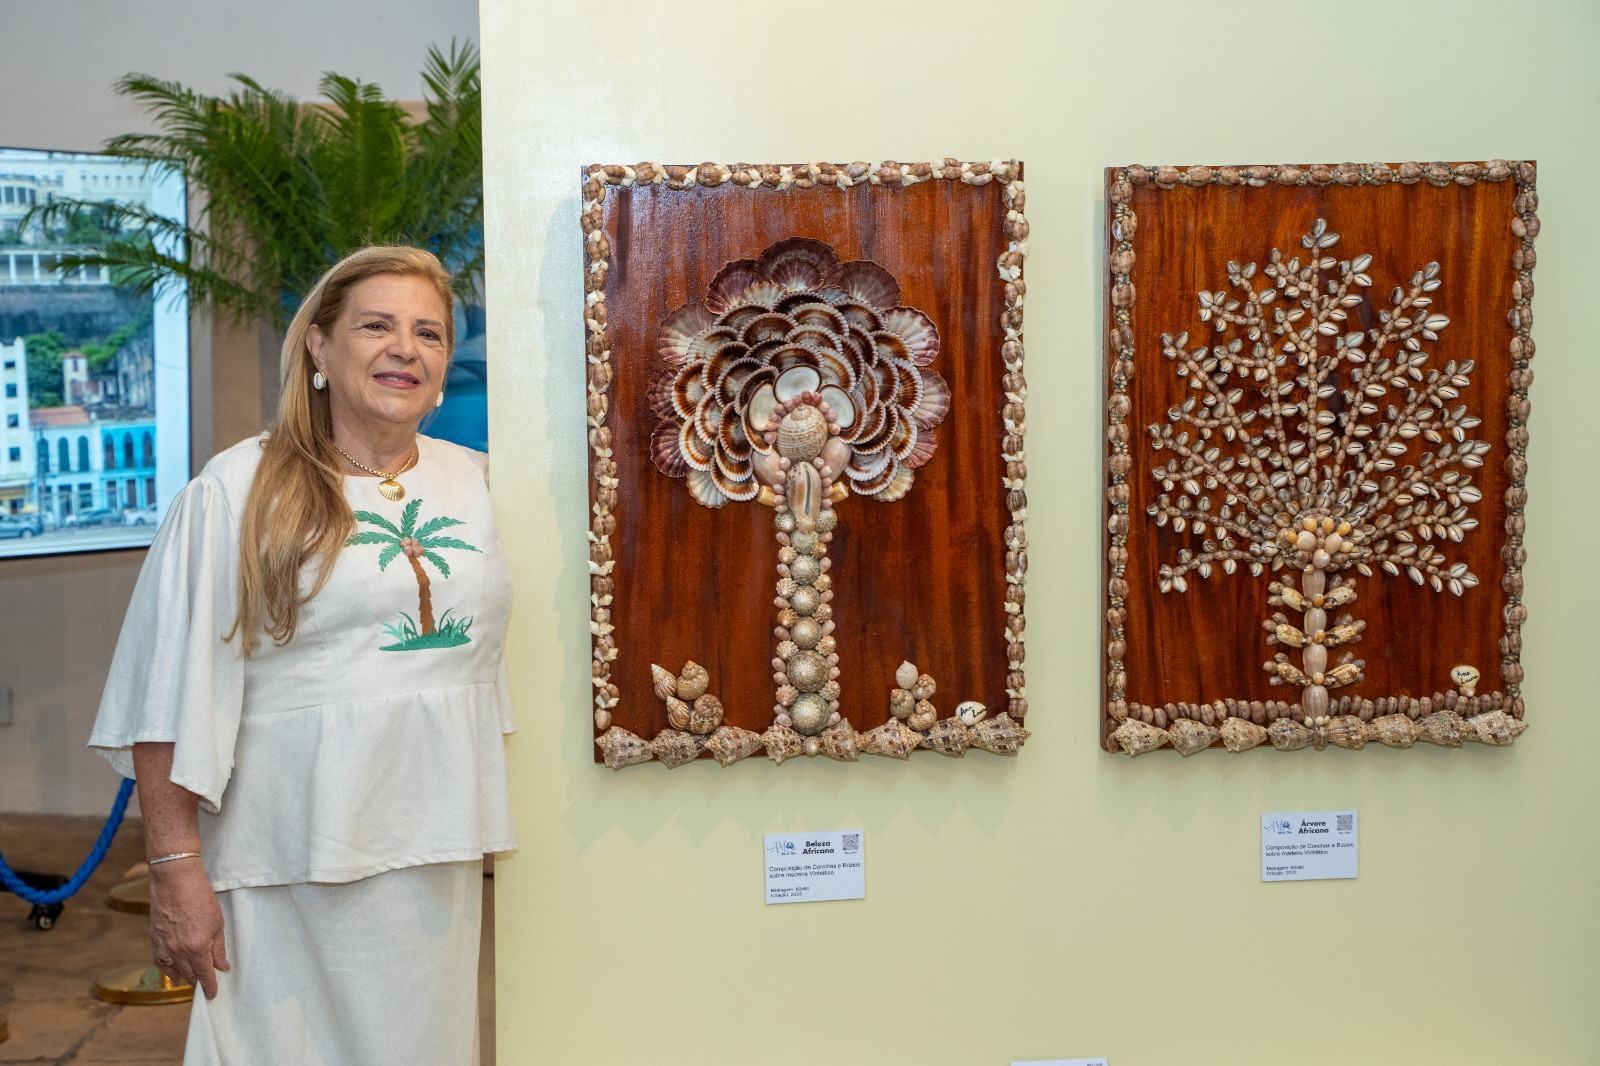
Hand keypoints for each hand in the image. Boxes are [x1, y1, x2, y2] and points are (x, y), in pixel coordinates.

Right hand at [147, 859, 230, 998]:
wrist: (175, 881)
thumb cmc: (200, 898)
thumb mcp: (217, 923)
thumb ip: (218, 948)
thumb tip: (222, 967)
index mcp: (197, 948)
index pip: (204, 975)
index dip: (210, 986)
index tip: (212, 995)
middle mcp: (178, 951)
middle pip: (190, 974)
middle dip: (198, 981)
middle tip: (205, 985)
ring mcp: (164, 946)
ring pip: (175, 970)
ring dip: (184, 977)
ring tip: (192, 981)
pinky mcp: (155, 939)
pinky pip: (161, 961)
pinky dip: (168, 969)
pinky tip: (173, 972)